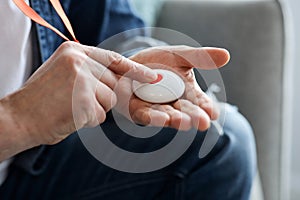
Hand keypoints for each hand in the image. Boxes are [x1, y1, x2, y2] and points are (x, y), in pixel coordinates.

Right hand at [0, 41, 156, 154]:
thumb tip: (120, 81)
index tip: (152, 77)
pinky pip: (100, 115)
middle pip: (113, 83)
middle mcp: (79, 61)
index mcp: (74, 51)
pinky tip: (69, 116)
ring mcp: (82, 80)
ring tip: (70, 107)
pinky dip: (88, 120)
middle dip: (102, 97)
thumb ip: (90, 72)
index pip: (114, 58)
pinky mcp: (83, 100)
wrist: (18, 118)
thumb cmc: (43, 99)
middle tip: (76, 101)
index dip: (135, 69)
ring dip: (94, 109)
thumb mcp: (65, 74)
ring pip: (109, 101)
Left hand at [114, 46, 229, 130]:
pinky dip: (154, 118)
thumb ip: (200, 57)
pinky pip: (146, 116)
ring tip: (184, 123)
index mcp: (188, 93)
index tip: (214, 113)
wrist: (131, 63)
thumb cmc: (159, 61)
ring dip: (176, 120)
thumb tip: (226, 56)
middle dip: (194, 117)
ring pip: (168, 116)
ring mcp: (156, 109)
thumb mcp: (180, 56)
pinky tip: (163, 119)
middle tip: (203, 122)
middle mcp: (174, 104)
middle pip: (186, 112)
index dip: (207, 107)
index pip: (200, 102)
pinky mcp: (138, 112)